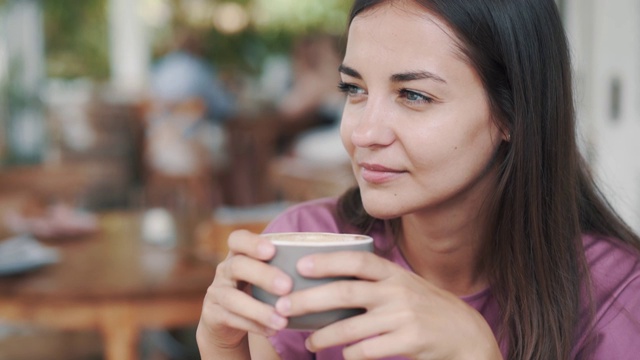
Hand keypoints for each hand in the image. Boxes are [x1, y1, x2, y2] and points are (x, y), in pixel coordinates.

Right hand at [196, 230, 292, 353]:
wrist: (226, 320)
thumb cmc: (256, 291)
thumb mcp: (265, 275)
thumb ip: (283, 266)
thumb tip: (322, 264)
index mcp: (238, 254)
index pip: (237, 239)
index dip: (253, 242)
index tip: (272, 250)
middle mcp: (224, 269)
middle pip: (238, 266)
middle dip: (263, 275)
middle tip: (287, 286)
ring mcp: (216, 292)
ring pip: (233, 299)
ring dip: (259, 310)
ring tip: (282, 320)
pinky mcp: (213, 314)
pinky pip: (232, 319)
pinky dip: (254, 325)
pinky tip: (273, 330)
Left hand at [273, 251, 501, 359]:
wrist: (466, 333)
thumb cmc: (426, 308)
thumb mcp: (405, 285)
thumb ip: (375, 282)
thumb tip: (328, 280)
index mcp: (394, 274)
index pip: (357, 261)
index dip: (328, 260)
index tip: (300, 265)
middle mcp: (397, 291)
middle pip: (345, 294)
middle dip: (308, 300)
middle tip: (283, 306)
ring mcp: (404, 317)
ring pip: (351, 328)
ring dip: (324, 336)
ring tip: (309, 340)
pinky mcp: (410, 341)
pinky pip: (368, 350)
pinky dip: (350, 353)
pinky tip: (343, 354)